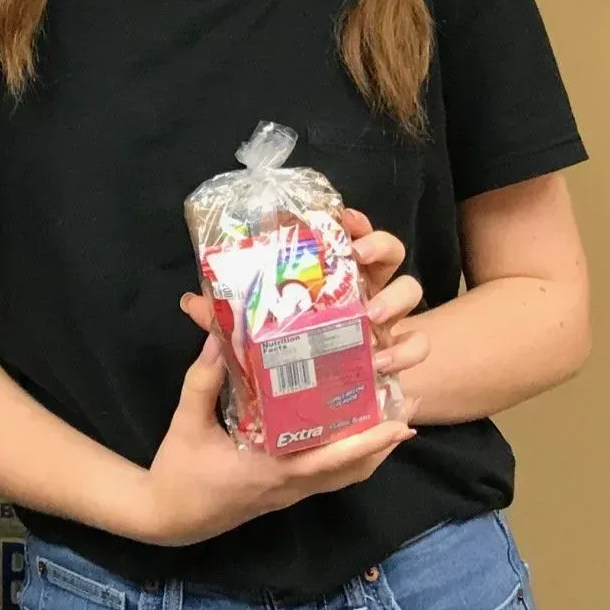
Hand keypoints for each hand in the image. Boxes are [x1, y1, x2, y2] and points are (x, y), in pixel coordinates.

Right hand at [133, 334, 416, 546]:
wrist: (169, 517)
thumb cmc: (180, 472)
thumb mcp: (185, 423)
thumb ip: (202, 381)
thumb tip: (219, 338)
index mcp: (271, 469)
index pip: (329, 459)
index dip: (367, 444)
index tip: (398, 424)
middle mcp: (289, 485)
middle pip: (350, 471)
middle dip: (383, 444)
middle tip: (407, 409)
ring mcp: (289, 493)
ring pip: (344, 478)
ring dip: (372, 454)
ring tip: (392, 421)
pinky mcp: (284, 493)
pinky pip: (329, 478)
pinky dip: (350, 460)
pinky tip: (353, 437)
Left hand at [179, 207, 430, 378]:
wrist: (327, 392)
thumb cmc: (294, 348)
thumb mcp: (258, 331)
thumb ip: (231, 317)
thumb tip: (190, 301)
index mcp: (335, 273)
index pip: (351, 232)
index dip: (353, 220)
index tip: (343, 217)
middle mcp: (367, 288)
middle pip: (391, 250)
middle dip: (379, 245)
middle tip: (356, 254)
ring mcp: (388, 318)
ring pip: (413, 291)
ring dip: (395, 299)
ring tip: (370, 316)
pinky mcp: (399, 351)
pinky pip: (419, 344)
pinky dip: (407, 351)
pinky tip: (381, 363)